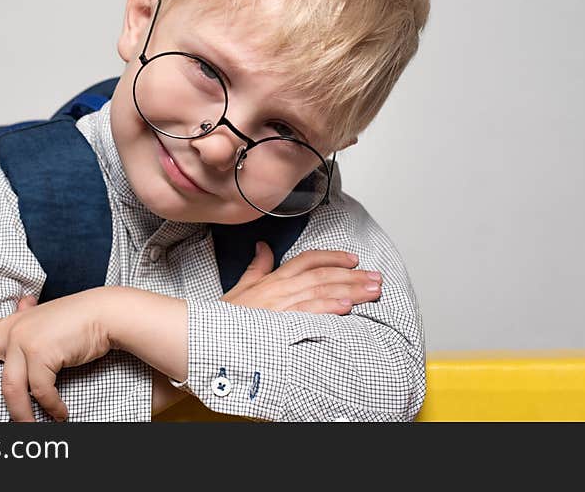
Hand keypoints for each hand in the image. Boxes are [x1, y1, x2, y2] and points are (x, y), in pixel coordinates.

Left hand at [0, 289, 112, 421]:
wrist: (104, 313)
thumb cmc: (77, 320)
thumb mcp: (46, 319)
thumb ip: (29, 318)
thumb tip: (23, 302)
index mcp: (8, 323)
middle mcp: (10, 330)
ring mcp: (24, 340)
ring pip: (9, 389)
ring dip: (20, 416)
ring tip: (27, 431)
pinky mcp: (40, 353)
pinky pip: (40, 392)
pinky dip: (51, 408)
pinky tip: (59, 416)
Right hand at [220, 242, 381, 313]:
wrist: (207, 336)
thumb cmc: (225, 318)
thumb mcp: (240, 288)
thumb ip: (256, 267)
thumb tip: (263, 247)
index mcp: (273, 280)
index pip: (307, 260)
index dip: (332, 257)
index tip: (354, 260)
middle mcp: (280, 289)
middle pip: (322, 275)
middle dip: (353, 276)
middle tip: (376, 278)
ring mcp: (281, 306)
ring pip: (321, 291)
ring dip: (350, 290)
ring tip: (372, 291)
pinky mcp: (280, 324)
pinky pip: (308, 313)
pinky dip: (328, 308)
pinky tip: (346, 307)